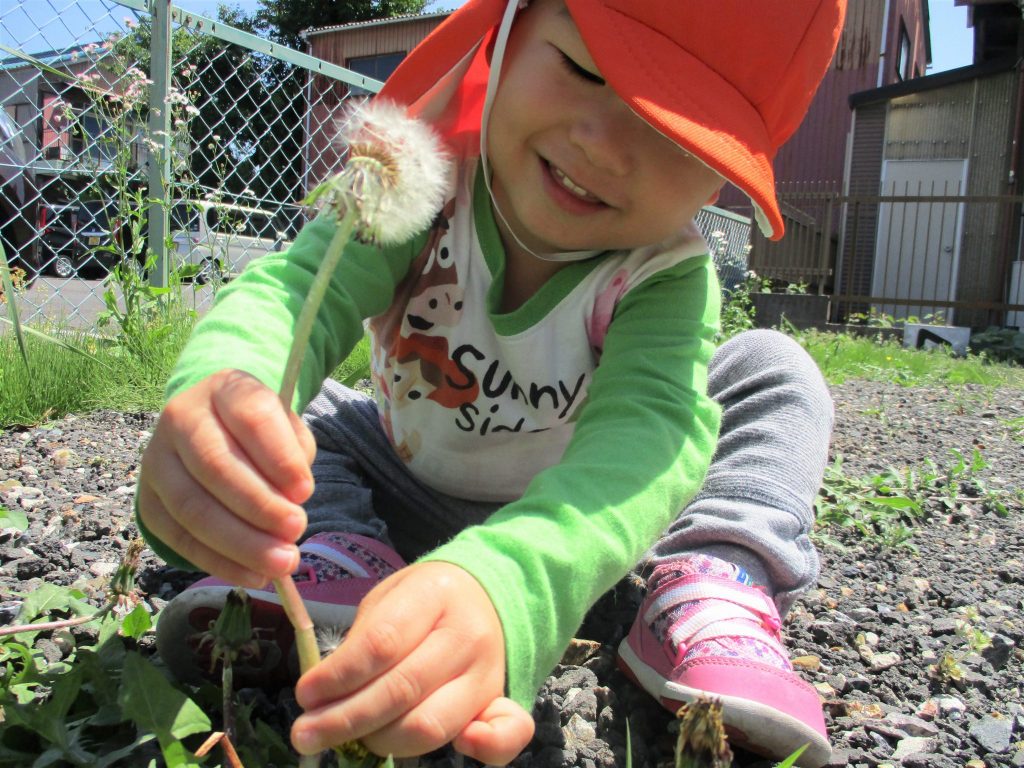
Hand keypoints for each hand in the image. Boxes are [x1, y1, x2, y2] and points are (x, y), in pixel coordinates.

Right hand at [137, 369, 316, 586]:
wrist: (212, 428)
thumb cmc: (260, 431)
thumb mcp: (285, 427)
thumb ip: (293, 454)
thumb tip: (291, 499)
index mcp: (224, 389)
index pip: (250, 416)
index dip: (279, 456)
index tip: (306, 491)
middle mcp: (181, 418)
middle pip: (215, 465)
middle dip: (259, 505)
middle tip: (296, 530)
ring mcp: (156, 460)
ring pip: (192, 507)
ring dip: (240, 542)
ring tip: (282, 562)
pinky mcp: (147, 501)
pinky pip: (179, 538)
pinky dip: (219, 562)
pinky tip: (254, 574)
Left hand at [292, 561, 534, 763]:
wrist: (485, 595)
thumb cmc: (423, 600)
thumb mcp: (387, 598)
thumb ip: (362, 641)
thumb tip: (324, 695)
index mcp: (433, 596)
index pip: (382, 644)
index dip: (338, 677)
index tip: (305, 695)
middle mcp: (466, 635)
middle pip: (402, 690)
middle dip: (345, 719)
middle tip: (305, 733)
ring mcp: (487, 672)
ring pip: (432, 724)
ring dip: (380, 740)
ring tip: (347, 738)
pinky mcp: (500, 700)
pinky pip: (506, 736)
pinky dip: (482, 750)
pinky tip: (460, 748)